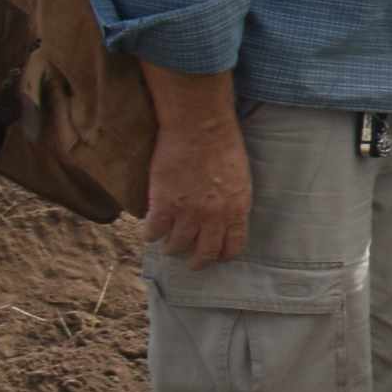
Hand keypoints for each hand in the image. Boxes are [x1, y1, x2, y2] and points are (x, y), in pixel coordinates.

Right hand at [143, 112, 250, 267]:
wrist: (200, 129)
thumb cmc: (224, 147)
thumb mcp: (241, 180)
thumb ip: (233, 202)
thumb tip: (225, 218)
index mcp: (237, 210)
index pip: (233, 246)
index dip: (223, 255)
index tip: (217, 256)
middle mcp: (214, 217)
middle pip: (206, 252)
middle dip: (198, 261)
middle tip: (192, 263)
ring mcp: (187, 212)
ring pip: (178, 244)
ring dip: (173, 248)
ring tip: (169, 247)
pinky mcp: (163, 204)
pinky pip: (154, 231)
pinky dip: (151, 235)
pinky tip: (150, 233)